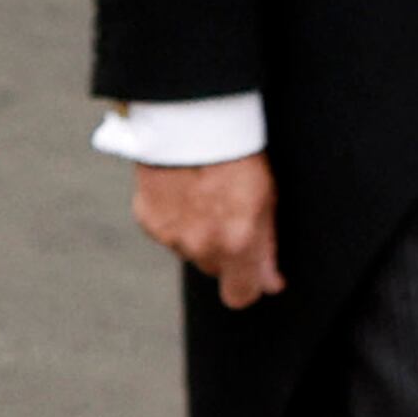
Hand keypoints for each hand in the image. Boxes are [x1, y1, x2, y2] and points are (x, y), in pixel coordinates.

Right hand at [132, 153, 285, 308]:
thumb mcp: (266, 197)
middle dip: (225, 250)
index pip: (240, 296)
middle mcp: (200, 246)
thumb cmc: (237, 153)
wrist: (190, 119)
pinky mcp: (147, 220)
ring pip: (189, 249)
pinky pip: (166, 232)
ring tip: (204, 193)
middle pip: (215, 267)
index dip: (250, 286)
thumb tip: (270, 282)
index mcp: (236, 243)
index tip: (258, 274)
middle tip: (231, 213)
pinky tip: (182, 189)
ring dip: (198, 232)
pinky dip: (175, 217)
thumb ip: (266, 246)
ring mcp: (170, 236)